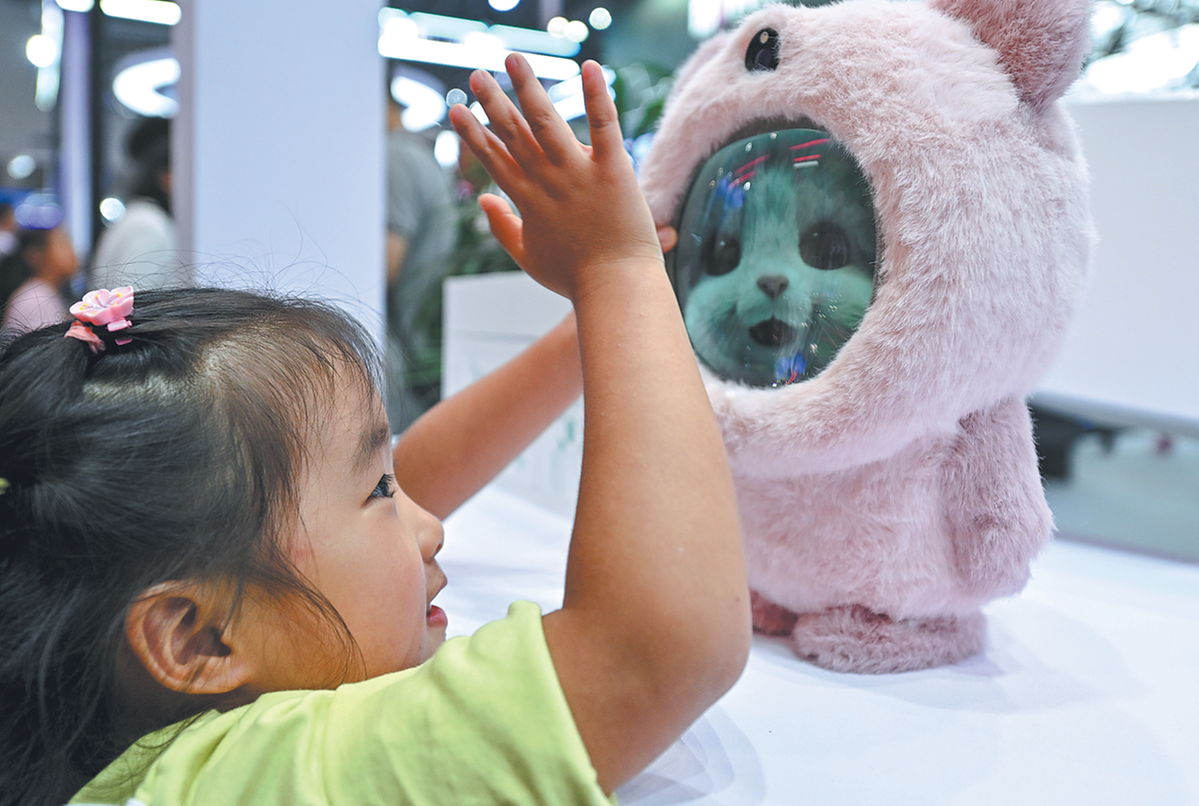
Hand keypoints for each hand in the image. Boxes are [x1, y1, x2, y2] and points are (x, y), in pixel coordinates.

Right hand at [449, 56, 663, 301]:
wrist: (616, 289)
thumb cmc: (575, 278)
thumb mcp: (528, 257)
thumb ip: (502, 227)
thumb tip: (483, 202)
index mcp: (527, 199)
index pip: (494, 159)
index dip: (474, 133)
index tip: (456, 108)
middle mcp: (547, 181)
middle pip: (514, 134)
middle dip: (493, 102)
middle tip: (477, 74)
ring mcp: (578, 174)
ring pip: (548, 122)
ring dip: (528, 88)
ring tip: (513, 59)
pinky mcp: (613, 171)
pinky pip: (604, 126)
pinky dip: (597, 95)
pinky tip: (589, 66)